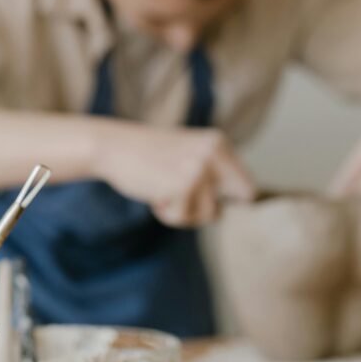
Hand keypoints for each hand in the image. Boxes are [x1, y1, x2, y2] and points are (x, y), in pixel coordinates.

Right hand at [92, 121, 256, 225]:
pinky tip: (155, 196)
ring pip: (211, 214)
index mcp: (218, 143)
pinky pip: (185, 218)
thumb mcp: (188, 155)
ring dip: (185, 212)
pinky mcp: (182, 185)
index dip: (231, 199)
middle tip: (185, 198)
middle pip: (242, 199)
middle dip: (214, 206)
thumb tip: (240, 205)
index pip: (248, 186)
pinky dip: (168, 215)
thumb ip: (213, 174)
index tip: (210, 201)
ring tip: (163, 192)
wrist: (112, 146)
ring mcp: (199, 168)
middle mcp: (214, 153)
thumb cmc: (147, 155)